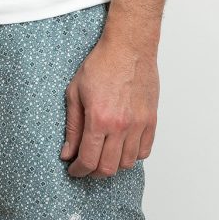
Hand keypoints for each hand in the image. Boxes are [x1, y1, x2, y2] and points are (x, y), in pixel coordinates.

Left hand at [60, 36, 158, 177]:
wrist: (129, 47)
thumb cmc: (102, 63)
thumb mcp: (75, 91)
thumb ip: (72, 126)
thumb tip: (67, 152)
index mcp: (99, 118)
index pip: (88, 160)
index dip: (78, 170)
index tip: (73, 170)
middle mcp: (120, 126)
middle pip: (108, 168)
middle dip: (93, 172)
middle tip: (86, 165)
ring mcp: (138, 124)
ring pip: (127, 164)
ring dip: (113, 164)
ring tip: (103, 154)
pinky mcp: (151, 120)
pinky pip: (144, 151)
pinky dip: (132, 156)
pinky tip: (122, 147)